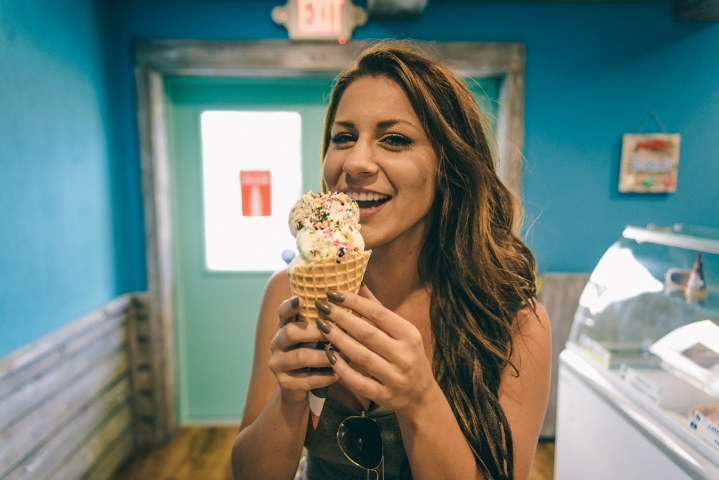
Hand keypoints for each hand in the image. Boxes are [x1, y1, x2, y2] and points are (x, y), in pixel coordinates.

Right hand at [269, 295, 338, 404]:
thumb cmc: (314, 354)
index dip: (290, 305)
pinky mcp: (284, 383)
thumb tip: (352, 292)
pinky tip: (337, 374)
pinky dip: (325, 376)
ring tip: (339, 355)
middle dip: (314, 331)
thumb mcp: (316, 336)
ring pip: (300, 356)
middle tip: (334, 330)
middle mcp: (277, 343)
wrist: (299, 389)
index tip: (300, 299)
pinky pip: (306, 379)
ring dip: (323, 356)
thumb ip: (325, 318)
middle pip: (290, 332)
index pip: (283, 312)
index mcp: (284, 327)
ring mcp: (278, 363)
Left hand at [315, 287, 435, 416]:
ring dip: (338, 340)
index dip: (354, 302)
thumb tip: (359, 285)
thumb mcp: (402, 332)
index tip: (333, 293)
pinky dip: (342, 368)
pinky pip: (359, 382)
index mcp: (409, 334)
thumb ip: (380, 311)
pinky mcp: (384, 396)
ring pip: (361, 356)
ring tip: (321, 326)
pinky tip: (328, 355)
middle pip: (367, 333)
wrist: (420, 395)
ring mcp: (394, 377)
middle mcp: (404, 355)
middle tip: (321, 306)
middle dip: (341, 318)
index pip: (379, 314)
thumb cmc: (407, 356)